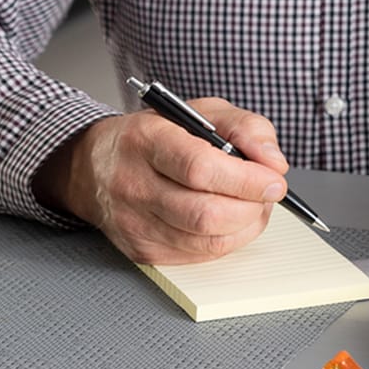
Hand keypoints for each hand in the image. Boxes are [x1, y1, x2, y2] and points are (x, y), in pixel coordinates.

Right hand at [40, 98, 291, 265]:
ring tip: (251, 204)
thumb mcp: (201, 112)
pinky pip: (199, 256)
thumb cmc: (154, 136)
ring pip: (206, 242)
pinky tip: (229, 220)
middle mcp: (134, 185)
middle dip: (251, 207)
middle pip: (205, 214)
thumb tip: (273, 162)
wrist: (94, 167)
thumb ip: (245, 127)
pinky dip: (227, 240)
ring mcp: (135, 224)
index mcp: (146, 141)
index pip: (200, 168)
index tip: (274, 180)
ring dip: (245, 226)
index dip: (246, 179)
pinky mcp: (141, 251)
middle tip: (266, 192)